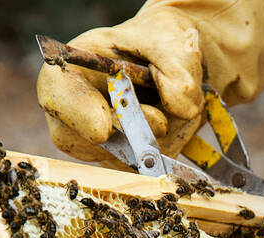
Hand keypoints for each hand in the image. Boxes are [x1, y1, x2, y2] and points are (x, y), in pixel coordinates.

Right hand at [36, 0, 263, 167]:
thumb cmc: (181, 39)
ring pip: (118, 161)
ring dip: (153, 147)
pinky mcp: (138, 160)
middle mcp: (87, 105)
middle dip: (120, 139)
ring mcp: (111, 138)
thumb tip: (179, 107)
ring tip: (177, 115)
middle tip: (156, 125)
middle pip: (78, 139)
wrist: (208, 63)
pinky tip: (185, 133)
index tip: (107, 126)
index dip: (74, 114)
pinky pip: (147, 173)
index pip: (55, 93)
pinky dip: (169, 160)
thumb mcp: (179, 41)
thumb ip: (177, 70)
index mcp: (81, 66)